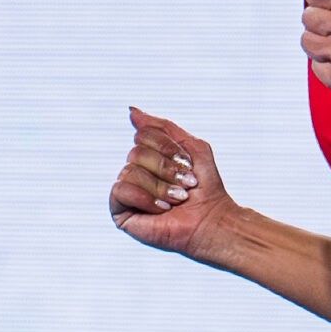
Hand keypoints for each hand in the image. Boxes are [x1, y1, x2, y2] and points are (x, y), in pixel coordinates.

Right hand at [108, 107, 240, 257]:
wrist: (211, 220)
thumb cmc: (205, 187)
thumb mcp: (192, 147)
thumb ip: (163, 127)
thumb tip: (133, 111)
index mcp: (150, 156)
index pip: (144, 135)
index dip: (168, 149)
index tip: (188, 166)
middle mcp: (136, 171)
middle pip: (136, 152)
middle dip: (165, 169)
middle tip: (186, 185)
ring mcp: (127, 190)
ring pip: (129, 171)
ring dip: (160, 186)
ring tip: (177, 200)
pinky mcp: (121, 211)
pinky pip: (119, 190)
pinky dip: (144, 198)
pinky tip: (161, 208)